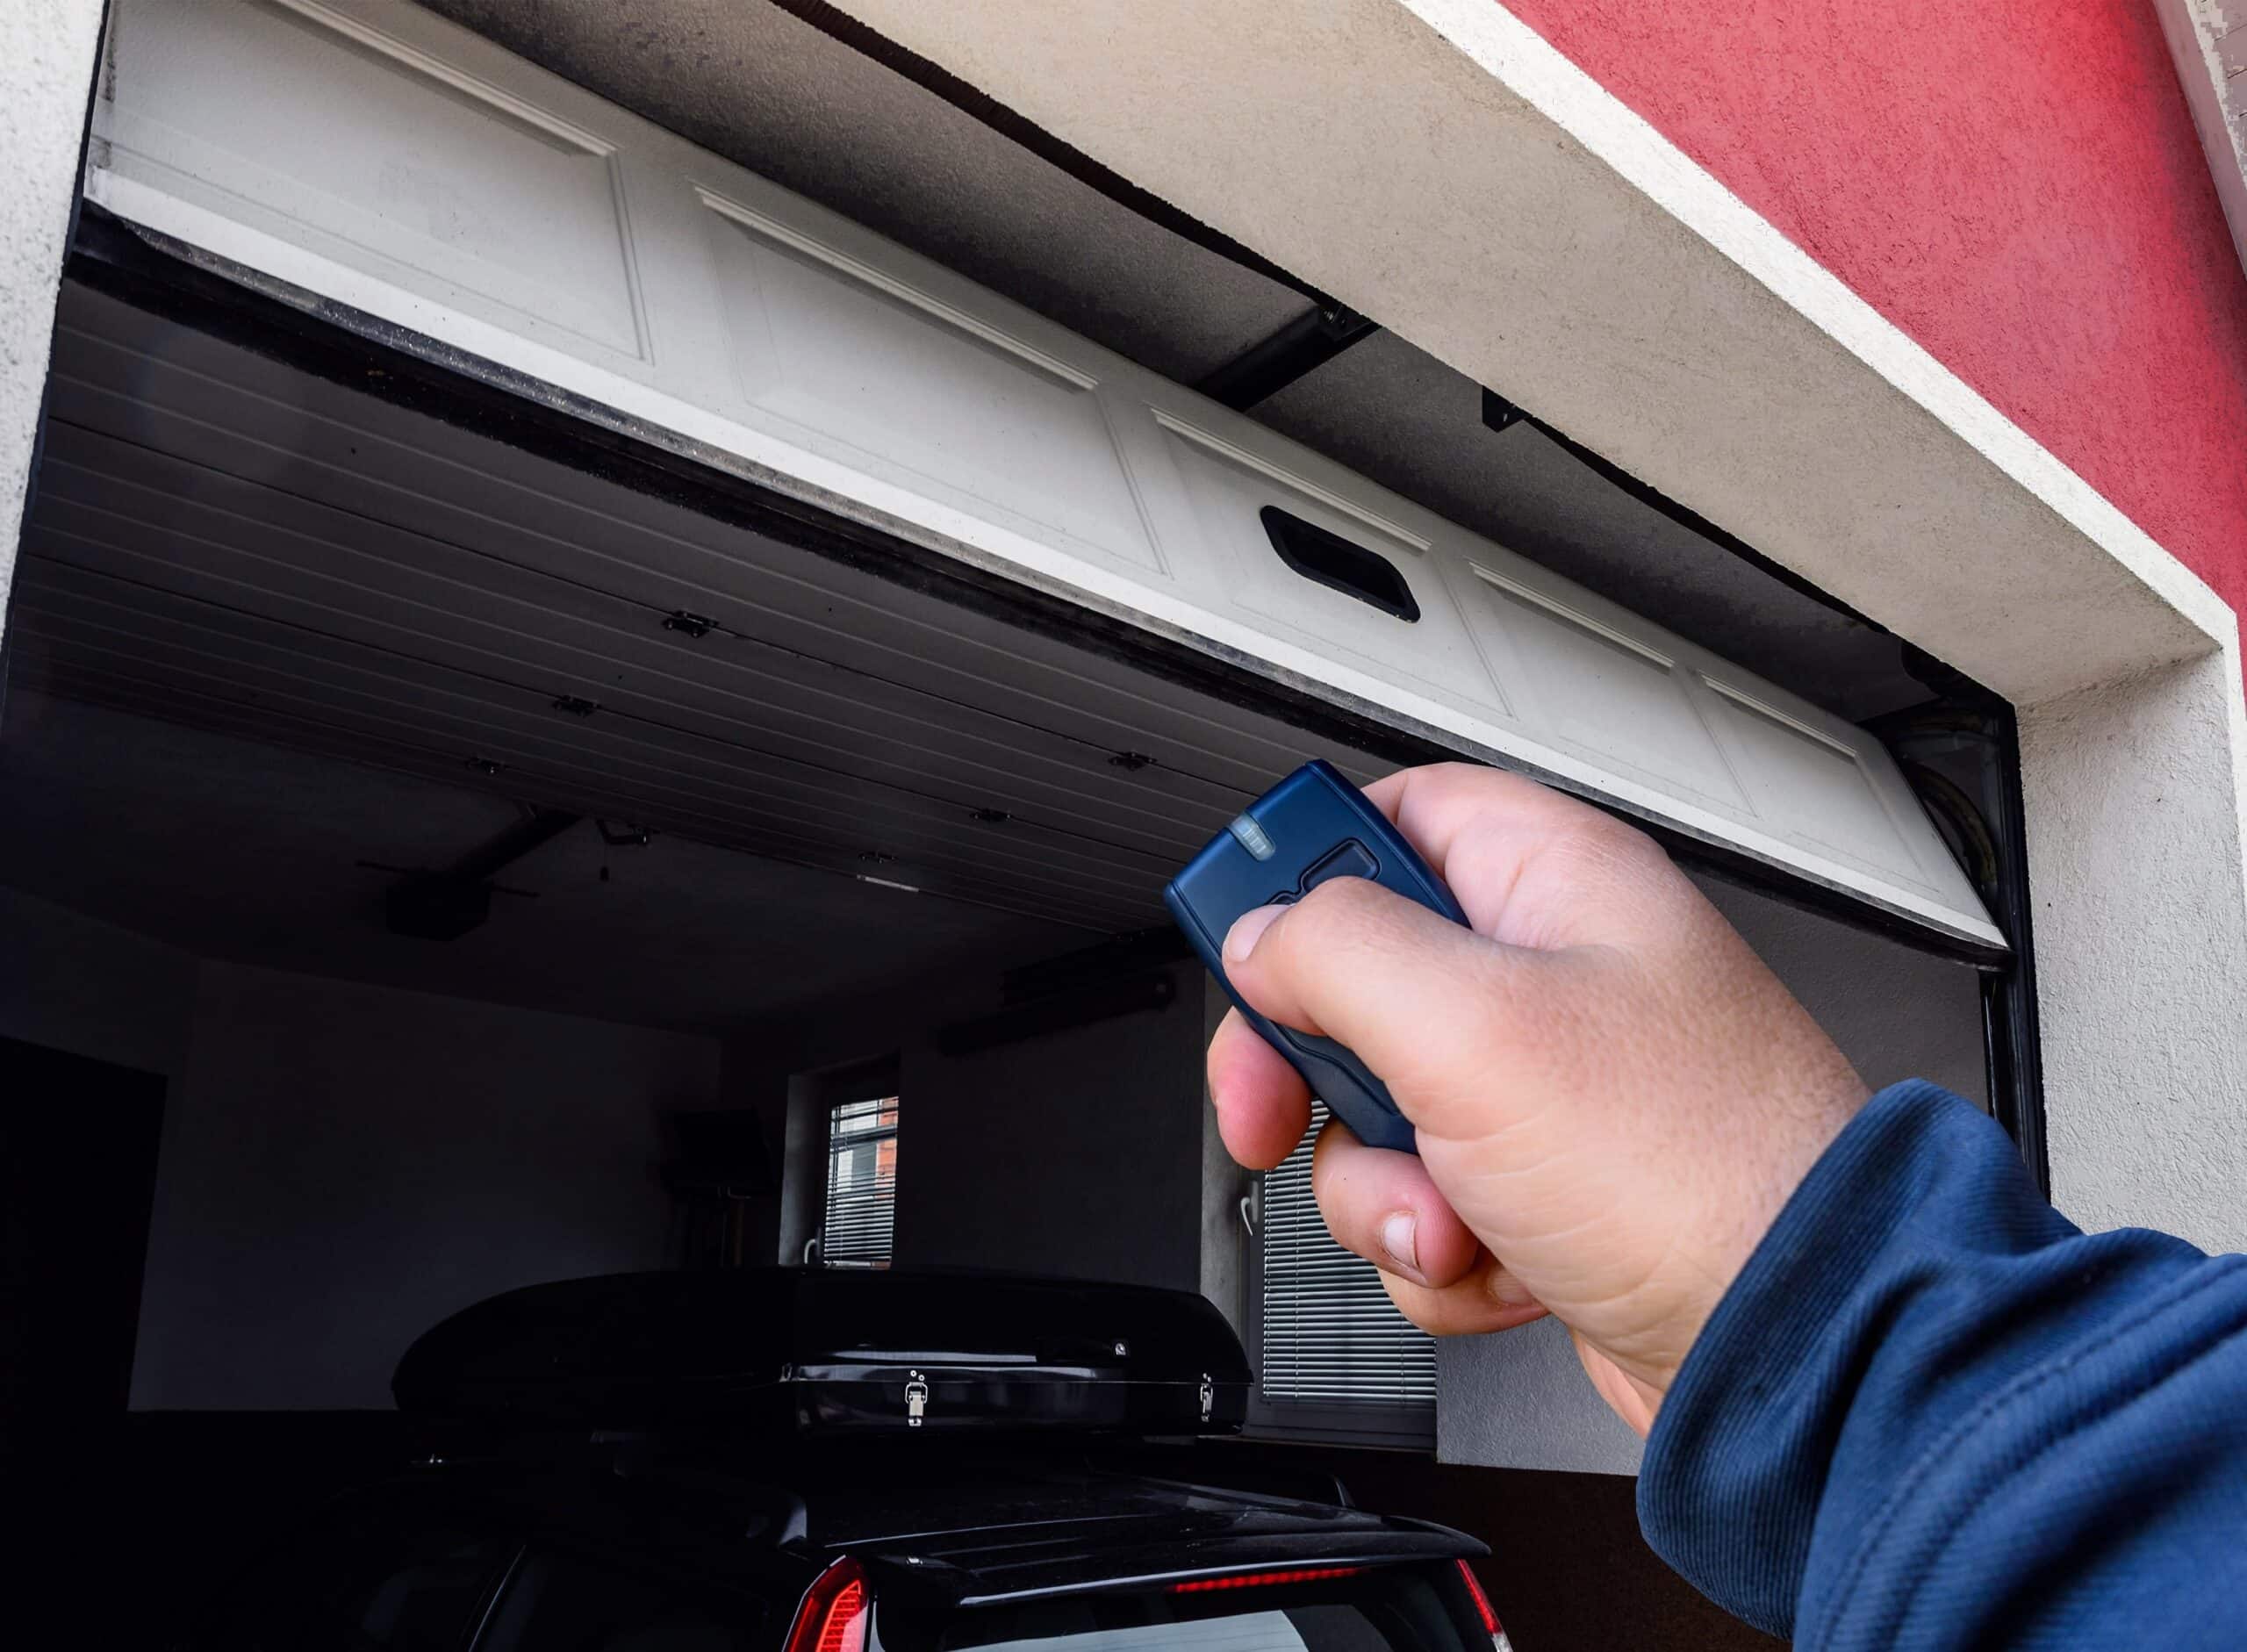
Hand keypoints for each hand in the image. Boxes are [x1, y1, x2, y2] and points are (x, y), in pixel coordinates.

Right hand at [1208, 763, 1867, 1433]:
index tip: (1246, 943)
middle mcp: (1552, 977)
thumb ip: (1337, 951)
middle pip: (1356, 986)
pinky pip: (1427, 1209)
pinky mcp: (1544, 1195)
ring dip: (1386, 1189)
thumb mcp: (1475, 1025)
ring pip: (1378, 1117)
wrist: (1793, 1347)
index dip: (1304, 873)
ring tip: (1459, 1218)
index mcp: (1552, 883)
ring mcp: (1549, 1095)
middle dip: (1317, 1073)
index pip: (1392, 818)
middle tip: (1283, 1109)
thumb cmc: (1696, 1171)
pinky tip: (1505, 1267)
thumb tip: (1261, 937)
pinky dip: (1443, 1255)